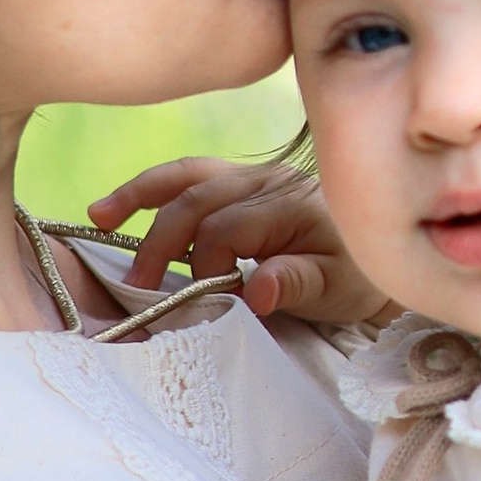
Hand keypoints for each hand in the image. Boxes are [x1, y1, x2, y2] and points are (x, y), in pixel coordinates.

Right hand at [87, 155, 385, 328]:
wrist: (380, 253)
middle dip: (161, 243)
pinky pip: (191, 175)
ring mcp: (253, 176)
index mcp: (291, 204)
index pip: (226, 231)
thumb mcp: (337, 288)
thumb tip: (257, 293)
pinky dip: (153, 188)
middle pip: (198, 201)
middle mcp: (268, 180)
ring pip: (188, 177)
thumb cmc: (356, 276)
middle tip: (138, 288)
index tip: (207, 304)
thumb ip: (297, 285)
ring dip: (140, 196)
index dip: (206, 269)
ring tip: (100, 217)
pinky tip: (117, 206)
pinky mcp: (240, 182)